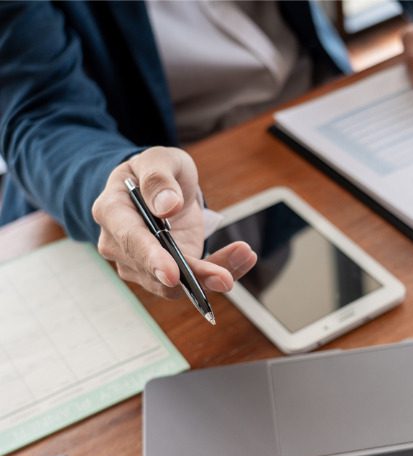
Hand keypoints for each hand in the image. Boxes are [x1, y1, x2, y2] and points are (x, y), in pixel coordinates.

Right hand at [92, 146, 256, 298]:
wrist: (161, 187)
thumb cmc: (156, 171)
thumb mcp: (159, 160)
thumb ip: (158, 179)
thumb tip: (166, 206)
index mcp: (112, 211)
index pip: (130, 240)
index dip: (151, 259)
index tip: (172, 274)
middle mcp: (119, 245)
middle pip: (154, 271)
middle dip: (192, 276)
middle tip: (225, 278)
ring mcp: (141, 264)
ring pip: (176, 284)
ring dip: (213, 274)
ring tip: (245, 255)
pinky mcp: (166, 273)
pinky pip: (193, 280)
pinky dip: (220, 270)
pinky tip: (243, 257)